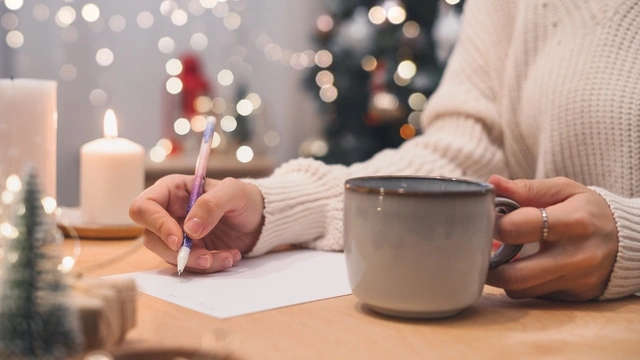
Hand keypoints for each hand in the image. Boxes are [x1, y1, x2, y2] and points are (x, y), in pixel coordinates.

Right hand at [129, 175, 263, 273]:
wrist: (261, 219)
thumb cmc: (245, 198)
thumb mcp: (233, 192)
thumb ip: (211, 204)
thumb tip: (189, 229)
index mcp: (171, 191)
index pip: (144, 207)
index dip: (156, 225)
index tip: (180, 239)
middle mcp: (169, 213)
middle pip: (152, 238)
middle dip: (178, 252)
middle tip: (206, 257)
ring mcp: (178, 235)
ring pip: (170, 256)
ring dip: (197, 262)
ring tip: (227, 257)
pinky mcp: (190, 252)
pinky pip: (190, 265)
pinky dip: (210, 266)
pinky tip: (230, 257)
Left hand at [486, 175, 618, 300]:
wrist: (627, 239)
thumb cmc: (587, 210)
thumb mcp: (564, 190)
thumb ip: (527, 188)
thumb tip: (493, 183)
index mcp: (574, 222)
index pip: (520, 228)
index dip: (496, 224)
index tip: (488, 219)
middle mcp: (576, 257)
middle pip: (515, 274)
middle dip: (488, 263)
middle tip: (478, 248)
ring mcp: (575, 281)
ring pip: (520, 290)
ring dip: (501, 276)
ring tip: (497, 257)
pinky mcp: (573, 295)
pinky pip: (533, 296)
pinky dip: (520, 283)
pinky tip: (519, 267)